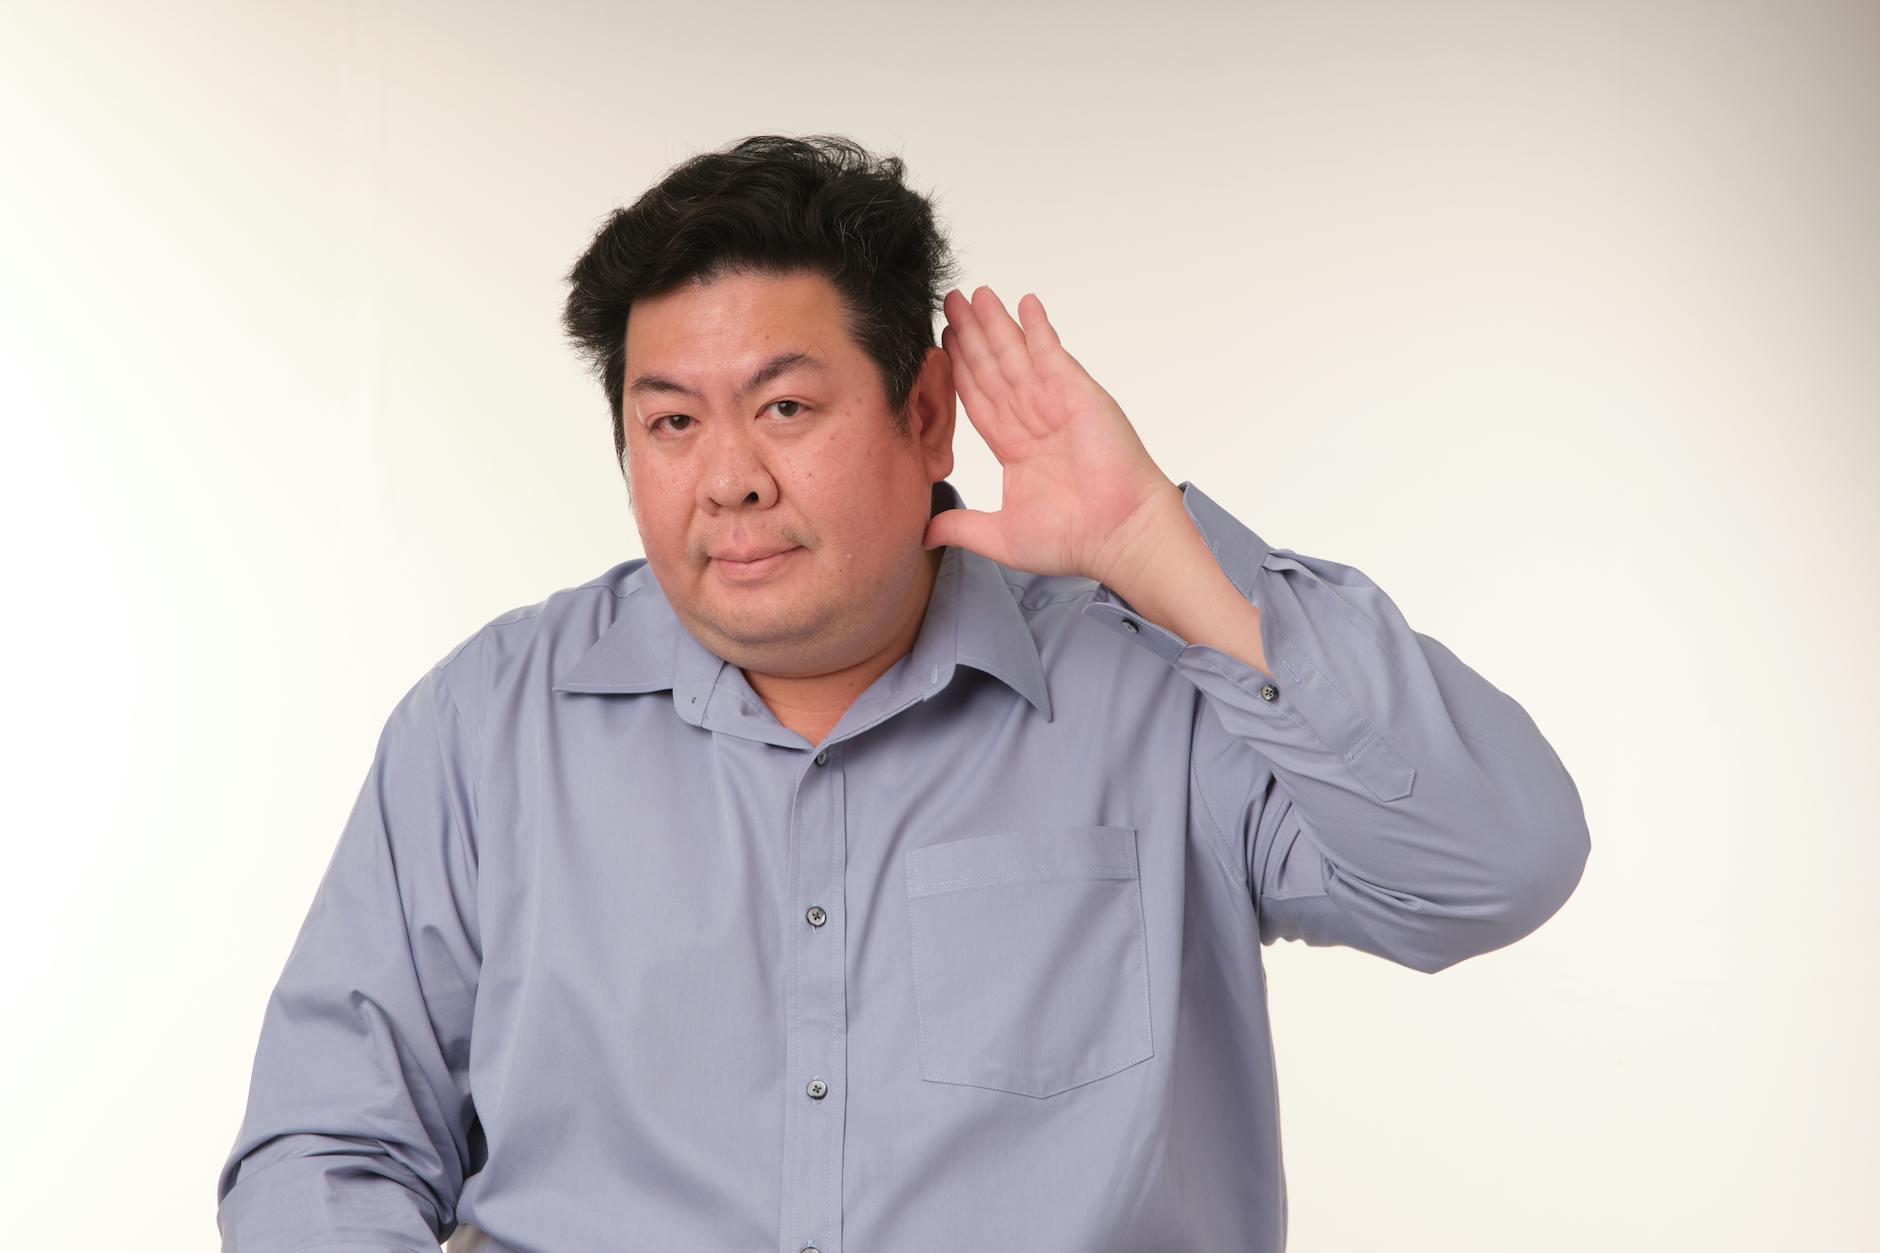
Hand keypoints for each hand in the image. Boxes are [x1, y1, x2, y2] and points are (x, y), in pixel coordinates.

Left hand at [924, 286, 1178, 583]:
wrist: (1119, 536)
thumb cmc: (1073, 540)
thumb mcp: (1000, 537)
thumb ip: (961, 527)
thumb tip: (921, 533)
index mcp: (1014, 448)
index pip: (977, 399)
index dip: (957, 370)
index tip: (939, 343)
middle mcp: (1033, 420)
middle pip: (992, 368)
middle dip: (970, 336)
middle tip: (949, 301)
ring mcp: (1055, 404)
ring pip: (1015, 356)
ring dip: (996, 324)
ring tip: (975, 294)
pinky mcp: (1078, 394)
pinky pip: (1052, 353)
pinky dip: (1038, 328)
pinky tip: (1025, 303)